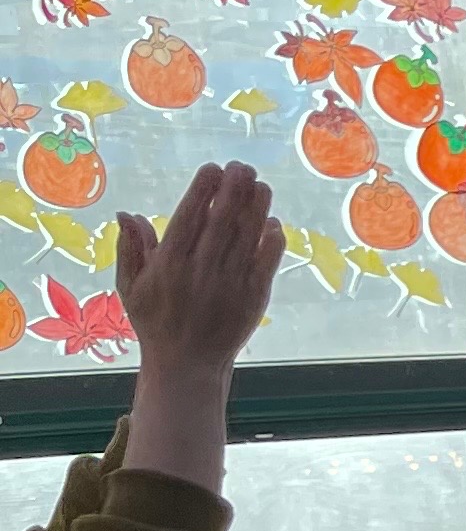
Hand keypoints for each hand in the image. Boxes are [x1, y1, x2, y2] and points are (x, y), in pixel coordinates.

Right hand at [114, 162, 283, 383]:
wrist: (188, 363)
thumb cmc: (155, 321)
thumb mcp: (131, 286)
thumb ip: (130, 249)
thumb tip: (126, 214)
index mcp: (169, 264)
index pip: (188, 218)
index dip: (203, 190)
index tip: (212, 168)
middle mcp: (201, 271)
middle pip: (221, 222)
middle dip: (234, 190)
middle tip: (242, 166)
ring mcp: (230, 284)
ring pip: (246, 238)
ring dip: (257, 208)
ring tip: (261, 185)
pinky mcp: (253, 298)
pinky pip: (265, 263)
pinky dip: (271, 242)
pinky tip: (273, 223)